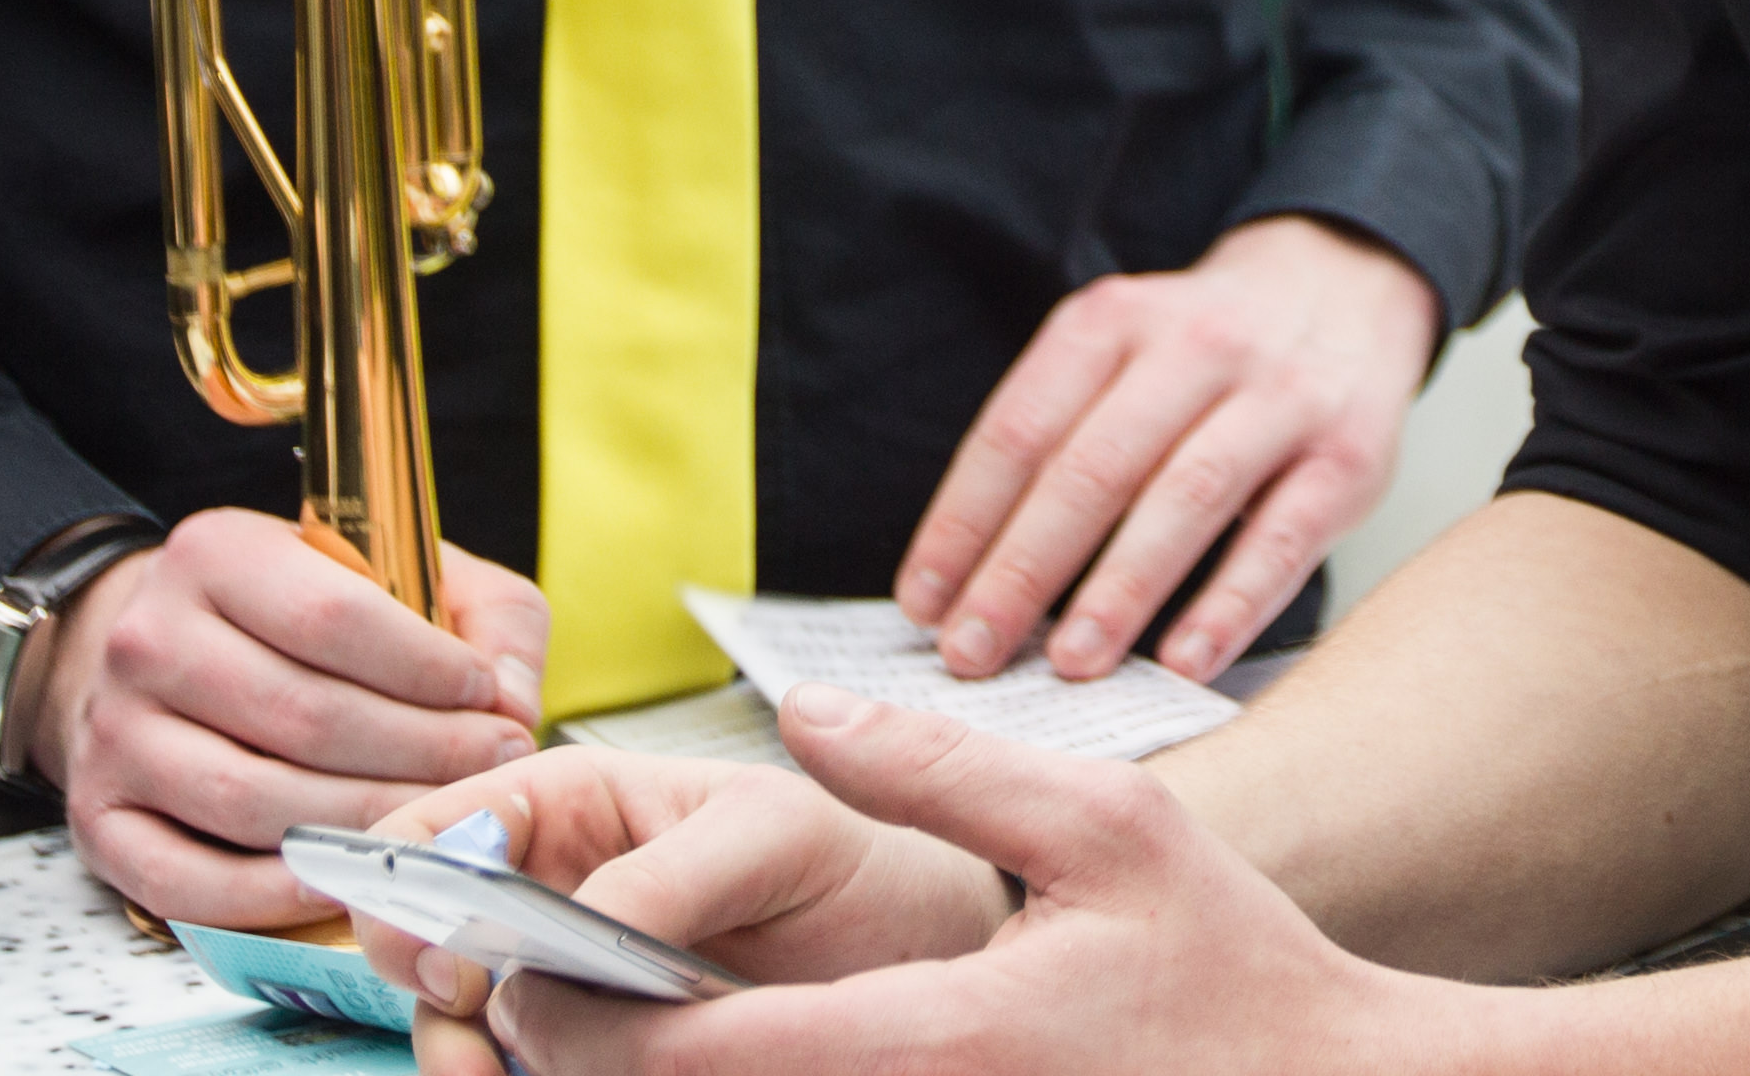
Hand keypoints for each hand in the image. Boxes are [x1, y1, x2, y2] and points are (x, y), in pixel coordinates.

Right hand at [30, 508, 547, 923]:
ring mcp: (114, 736)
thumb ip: (481, 614)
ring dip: (362, 824)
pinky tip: (341, 882)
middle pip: (303, 717)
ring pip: (252, 801)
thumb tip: (512, 697)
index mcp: (218, 552)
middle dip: (419, 755)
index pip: (335, 618)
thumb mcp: (393, 569)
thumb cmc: (293, 616)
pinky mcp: (98, 821)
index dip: (428, 671)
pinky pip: (188, 880)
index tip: (491, 703)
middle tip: (489, 772)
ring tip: (433, 822)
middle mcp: (150, 639)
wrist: (153, 651)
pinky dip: (271, 896)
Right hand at [349, 742, 1015, 1069]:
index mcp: (570, 805)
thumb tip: (557, 939)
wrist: (913, 944)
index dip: (413, 884)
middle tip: (477, 1029)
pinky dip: (523, 1074)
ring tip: (508, 1074)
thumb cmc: (845, 858)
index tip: (443, 944)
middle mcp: (546, 890)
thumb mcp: (769, 837)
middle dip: (428, 985)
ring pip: (462, 1021)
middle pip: (426, 938)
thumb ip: (665, 875)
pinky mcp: (591, 1048)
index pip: (441, 829)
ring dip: (466, 1053)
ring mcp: (562, 977)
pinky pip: (527, 1064)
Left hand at [444, 684, 1449, 1075]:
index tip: (520, 958)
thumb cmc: (1230, 969)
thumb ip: (944, 765)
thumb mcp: (1108, 823)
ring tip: (587, 1026)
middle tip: (518, 995)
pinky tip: (707, 1052)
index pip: (689, 1055)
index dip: (575, 1012)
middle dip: (572, 1063)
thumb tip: (802, 710)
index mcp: (933, 1045)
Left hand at [898, 216, 1441, 681]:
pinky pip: (1283, 539)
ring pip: (1186, 496)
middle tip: (973, 653)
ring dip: (1119, 589)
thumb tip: (959, 582)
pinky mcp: (1347, 455)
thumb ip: (1053, 442)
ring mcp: (1279, 397)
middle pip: (1094, 465)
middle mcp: (1196, 346)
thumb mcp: (1119, 353)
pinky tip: (1182, 663)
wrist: (1345, 287)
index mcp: (1115, 321)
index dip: (964, 520)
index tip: (921, 606)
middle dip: (1023, 568)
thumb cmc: (1199, 359)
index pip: (1020, 428)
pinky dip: (1230, 606)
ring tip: (1068, 665)